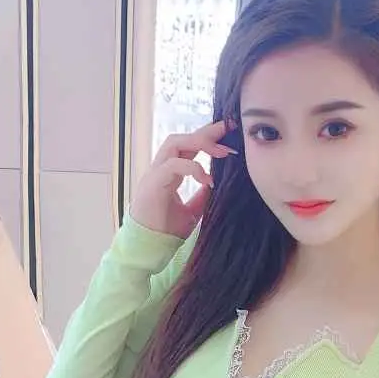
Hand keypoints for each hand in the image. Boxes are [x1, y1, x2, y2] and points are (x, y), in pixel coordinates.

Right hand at [129, 121, 233, 238]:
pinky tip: (207, 179)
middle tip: (229, 128)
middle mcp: (161, 169)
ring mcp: (154, 174)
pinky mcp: (152, 183)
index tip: (229, 132)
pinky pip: (172, 165)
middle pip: (181, 138)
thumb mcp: (192, 211)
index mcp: (169, 174)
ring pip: (174, 143)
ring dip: (200, 142)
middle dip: (206, 132)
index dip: (207, 138)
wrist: (149, 249)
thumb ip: (202, 196)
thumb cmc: (166, 231)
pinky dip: (193, 168)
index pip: (188, 147)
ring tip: (222, 152)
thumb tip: (216, 183)